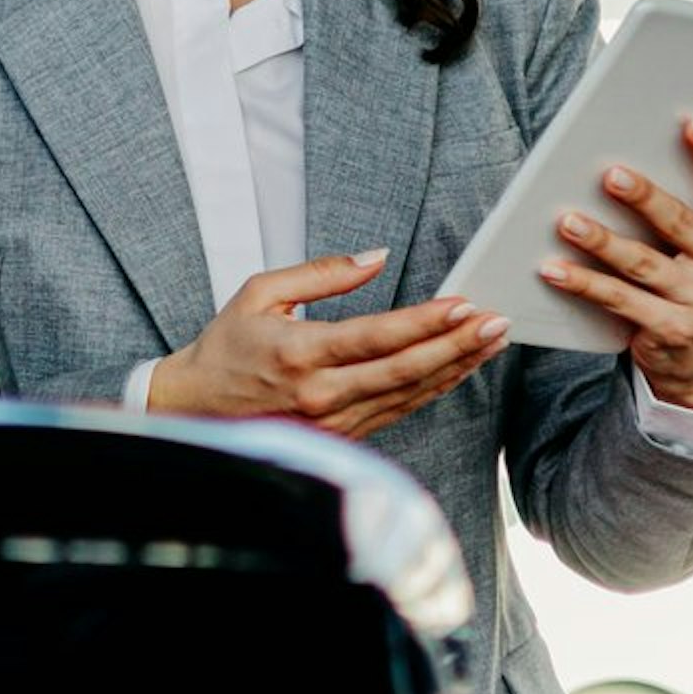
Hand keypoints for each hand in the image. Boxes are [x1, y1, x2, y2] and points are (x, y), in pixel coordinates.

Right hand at [149, 247, 511, 440]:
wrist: (197, 410)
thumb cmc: (227, 347)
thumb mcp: (261, 292)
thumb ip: (322, 273)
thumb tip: (376, 257)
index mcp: (299, 353)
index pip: (376, 336)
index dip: (425, 322)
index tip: (463, 304)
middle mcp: (320, 394)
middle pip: (404, 370)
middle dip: (457, 345)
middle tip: (496, 322)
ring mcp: (332, 422)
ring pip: (408, 395)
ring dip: (454, 368)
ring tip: (490, 343)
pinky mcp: (340, 437)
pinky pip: (397, 411)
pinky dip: (432, 390)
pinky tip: (457, 370)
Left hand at [539, 116, 692, 409]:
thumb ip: (687, 210)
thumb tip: (623, 168)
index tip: (689, 124)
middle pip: (681, 223)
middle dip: (643, 196)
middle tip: (610, 175)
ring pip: (643, 263)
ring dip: (601, 240)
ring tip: (567, 221)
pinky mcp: (674, 330)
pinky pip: (620, 300)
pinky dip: (584, 283)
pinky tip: (555, 269)